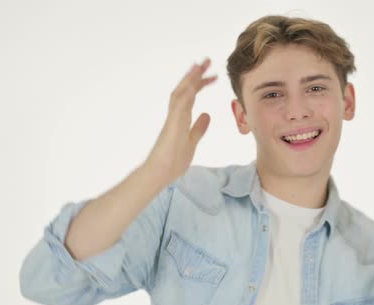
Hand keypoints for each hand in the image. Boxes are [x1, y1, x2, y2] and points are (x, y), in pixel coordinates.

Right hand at [145, 58, 216, 182]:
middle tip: (207, 61)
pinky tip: (193, 84)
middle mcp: (176, 115)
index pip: (191, 96)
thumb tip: (206, 115)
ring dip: (190, 78)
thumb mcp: (192, 142)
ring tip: (200, 65)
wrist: (160, 173)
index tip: (213, 76)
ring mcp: (173, 119)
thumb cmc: (172, 161)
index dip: (200, 84)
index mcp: (180, 119)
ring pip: (180, 93)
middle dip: (196, 75)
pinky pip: (178, 107)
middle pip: (185, 90)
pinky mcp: (171, 126)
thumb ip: (198, 128)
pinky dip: (185, 94)